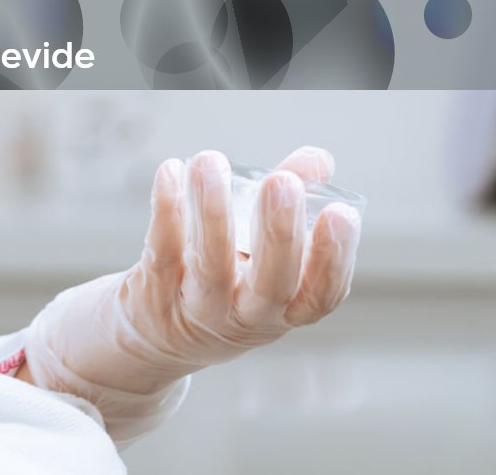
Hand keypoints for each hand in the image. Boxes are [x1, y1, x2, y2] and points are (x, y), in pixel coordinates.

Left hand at [25, 146, 361, 441]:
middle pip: (269, 283)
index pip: (321, 295)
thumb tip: (318, 159)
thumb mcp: (262, 255)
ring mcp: (197, 308)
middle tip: (283, 182)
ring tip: (212, 160)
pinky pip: (161, 250)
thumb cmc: (222, 283)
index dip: (335, 258)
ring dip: (212, 210)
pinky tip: (171, 171)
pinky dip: (166, 210)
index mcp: (284, 310)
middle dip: (278, 232)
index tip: (343, 213)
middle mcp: (245, 316)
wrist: (153, 337)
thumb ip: (290, 202)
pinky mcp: (152, 292)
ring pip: (209, 264)